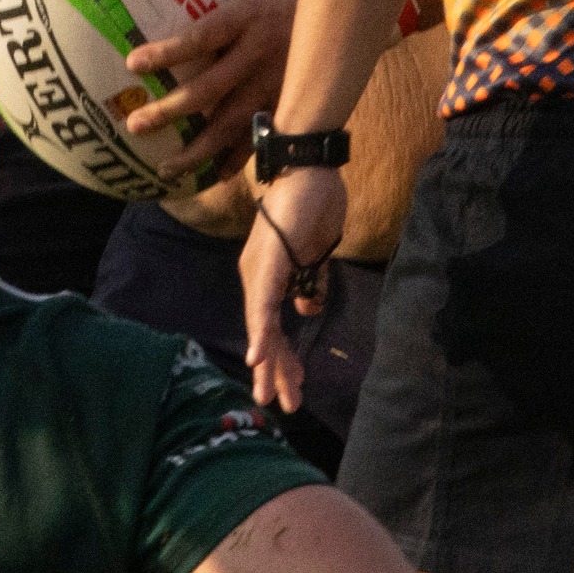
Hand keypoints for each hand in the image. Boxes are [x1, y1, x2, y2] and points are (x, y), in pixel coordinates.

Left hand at [124, 0, 298, 177]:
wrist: (348, 15)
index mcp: (247, 16)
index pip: (203, 34)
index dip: (170, 50)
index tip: (135, 63)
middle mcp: (259, 53)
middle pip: (211, 88)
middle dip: (172, 110)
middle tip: (135, 125)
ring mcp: (274, 84)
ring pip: (232, 124)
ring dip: (196, 150)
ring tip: (163, 168)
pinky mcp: (286, 104)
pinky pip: (258, 139)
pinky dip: (233, 162)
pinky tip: (207, 178)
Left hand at [240, 167, 347, 412]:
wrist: (309, 168)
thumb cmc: (314, 204)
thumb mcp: (316, 254)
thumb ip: (310, 283)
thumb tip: (306, 311)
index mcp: (268, 277)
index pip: (271, 327)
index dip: (281, 358)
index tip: (292, 385)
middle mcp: (256, 277)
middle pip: (264, 334)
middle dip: (276, 371)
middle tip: (284, 404)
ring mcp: (258, 270)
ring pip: (261, 326)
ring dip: (270, 362)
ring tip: (272, 394)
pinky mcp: (266, 262)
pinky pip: (262, 303)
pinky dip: (260, 332)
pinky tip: (258, 358)